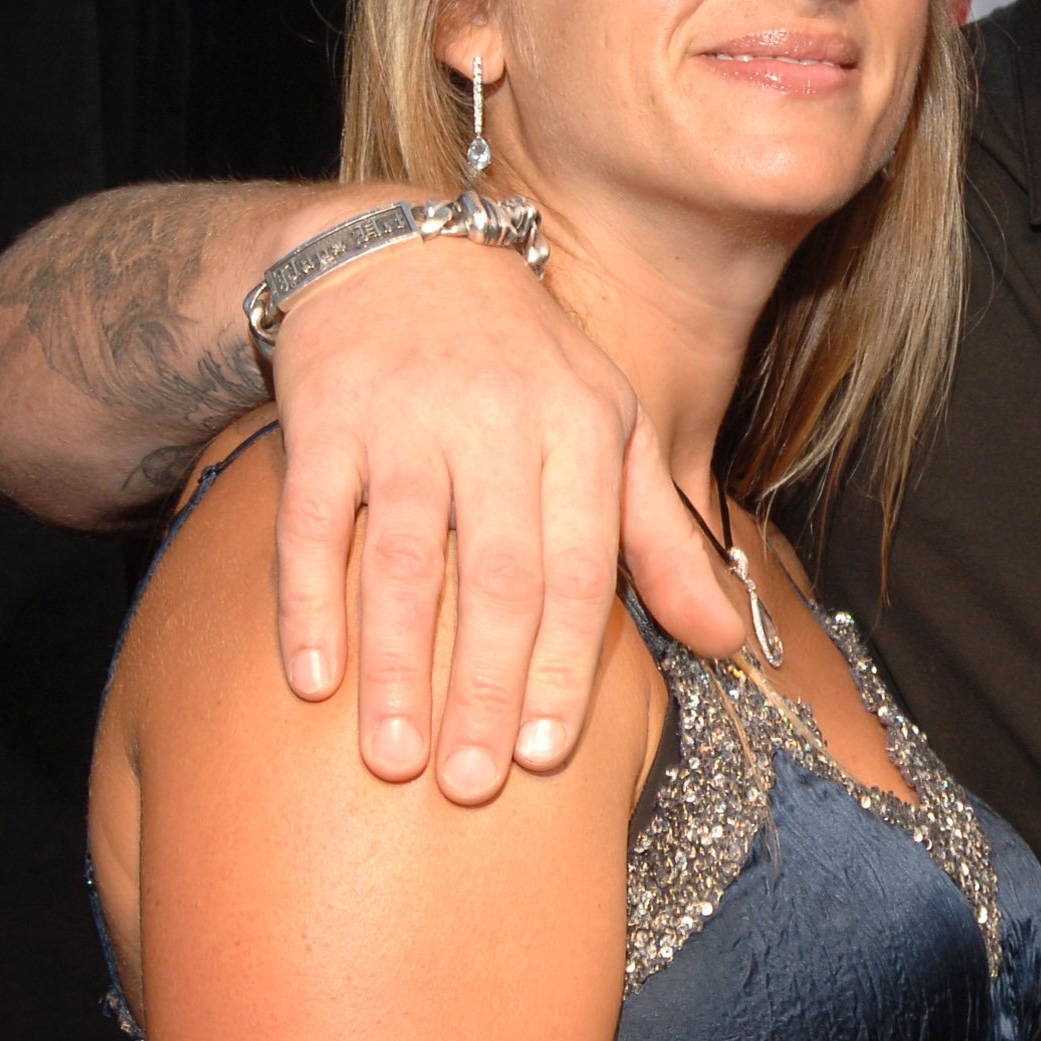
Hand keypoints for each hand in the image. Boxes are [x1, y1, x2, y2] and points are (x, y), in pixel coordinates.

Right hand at [271, 236, 742, 798]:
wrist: (401, 253)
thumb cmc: (524, 366)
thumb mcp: (613, 430)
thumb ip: (663, 540)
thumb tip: (731, 644)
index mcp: (584, 430)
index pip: (581, 567)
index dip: (564, 665)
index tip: (548, 756)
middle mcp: (500, 422)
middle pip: (497, 577)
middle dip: (485, 690)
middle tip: (471, 786)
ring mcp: (406, 418)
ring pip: (403, 561)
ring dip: (398, 667)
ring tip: (392, 758)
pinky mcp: (325, 416)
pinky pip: (313, 522)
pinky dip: (310, 603)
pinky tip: (314, 681)